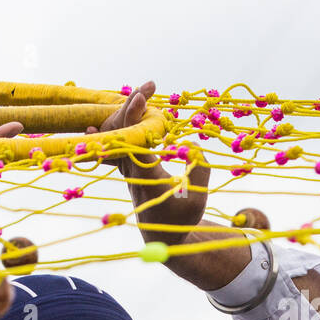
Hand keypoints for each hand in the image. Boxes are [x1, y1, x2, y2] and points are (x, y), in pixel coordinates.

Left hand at [87, 79, 209, 243]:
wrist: (161, 233)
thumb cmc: (181, 216)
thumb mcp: (198, 198)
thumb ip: (199, 169)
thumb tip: (190, 143)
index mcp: (148, 179)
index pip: (137, 142)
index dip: (136, 118)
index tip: (141, 97)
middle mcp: (132, 171)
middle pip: (124, 133)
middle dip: (132, 107)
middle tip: (148, 86)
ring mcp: (126, 167)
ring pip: (120, 134)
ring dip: (128, 111)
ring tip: (144, 90)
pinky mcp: (127, 165)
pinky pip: (121, 139)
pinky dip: (125, 121)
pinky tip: (126, 106)